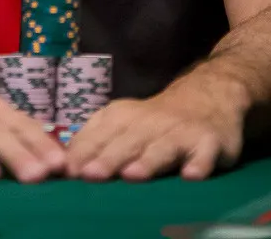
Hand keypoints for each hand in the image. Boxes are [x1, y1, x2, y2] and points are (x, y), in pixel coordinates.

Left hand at [65, 74, 245, 181]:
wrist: (207, 96)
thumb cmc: (153, 120)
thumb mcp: (121, 122)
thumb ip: (94, 141)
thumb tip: (61, 166)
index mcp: (122, 117)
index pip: (98, 135)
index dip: (83, 152)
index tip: (67, 171)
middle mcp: (149, 122)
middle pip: (128, 142)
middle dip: (109, 158)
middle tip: (91, 175)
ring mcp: (180, 132)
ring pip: (163, 147)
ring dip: (148, 161)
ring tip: (133, 175)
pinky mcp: (209, 143)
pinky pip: (204, 154)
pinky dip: (200, 163)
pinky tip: (191, 175)